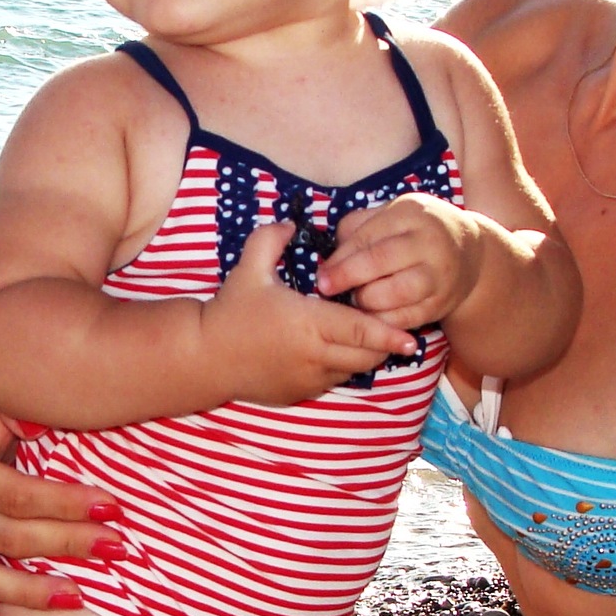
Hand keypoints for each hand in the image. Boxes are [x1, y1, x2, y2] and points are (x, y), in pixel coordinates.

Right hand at [0, 397, 121, 615]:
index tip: (112, 508)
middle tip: (116, 547)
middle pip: (3, 536)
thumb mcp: (26, 403)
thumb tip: (50, 427)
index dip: (61, 503)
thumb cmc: (26, 413)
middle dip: (64, 543)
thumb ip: (37, 413)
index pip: (9, 492)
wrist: (0, 428)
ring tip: (78, 598)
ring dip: (31, 592)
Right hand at [203, 220, 419, 403]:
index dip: (389, 335)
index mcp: (308, 323)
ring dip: (362, 356)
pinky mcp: (298, 393)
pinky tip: (333, 351)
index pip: (360, 331)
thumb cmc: (230, 312)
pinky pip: (331, 381)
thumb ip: (271, 239)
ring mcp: (307, 379)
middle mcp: (313, 355)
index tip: (411, 337)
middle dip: (384, 346)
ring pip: (351, 371)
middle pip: (365, 356)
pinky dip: (340, 368)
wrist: (204, 357)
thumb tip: (290, 223)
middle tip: (397, 332)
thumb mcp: (248, 269)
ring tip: (367, 339)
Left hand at [315, 193, 482, 331]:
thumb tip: (329, 258)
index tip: (321, 275)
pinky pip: (408, 318)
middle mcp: (429, 242)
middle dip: (349, 278)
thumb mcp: (390, 216)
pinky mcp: (442, 302)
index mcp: (411, 214)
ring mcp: (439, 274)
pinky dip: (384, 321)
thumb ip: (358, 229)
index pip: (368, 237)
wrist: (468, 251)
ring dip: (367, 302)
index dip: (341, 259)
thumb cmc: (414, 231)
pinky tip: (371, 318)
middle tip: (327, 289)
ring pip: (396, 293)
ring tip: (354, 301)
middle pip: (380, 262)